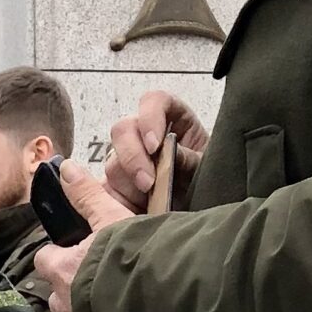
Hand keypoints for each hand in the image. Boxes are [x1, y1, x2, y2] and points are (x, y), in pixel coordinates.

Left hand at [33, 159, 137, 311]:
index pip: (44, 259)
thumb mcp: (110, 218)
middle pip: (56, 293)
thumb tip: (65, 168)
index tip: (72, 249)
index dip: (56, 253)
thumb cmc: (129, 258)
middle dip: (70, 286)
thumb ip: (87, 196)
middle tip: (94, 274)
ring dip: (85, 307)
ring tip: (110, 296)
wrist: (153, 303)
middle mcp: (65, 301)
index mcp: (62, 270)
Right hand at [103, 92, 207, 211]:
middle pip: (123, 130)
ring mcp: (127, 159)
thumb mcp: (204, 168)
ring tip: (149, 200)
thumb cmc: (203, 181)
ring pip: (113, 162)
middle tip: (148, 182)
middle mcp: (144, 134)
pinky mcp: (117, 185)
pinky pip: (107, 190)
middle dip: (133, 157)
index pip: (153, 102)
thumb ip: (189, 158)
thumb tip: (171, 153)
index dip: (150, 118)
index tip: (155, 145)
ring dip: (129, 183)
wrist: (195, 209)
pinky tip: (137, 208)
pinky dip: (121, 201)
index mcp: (171, 118)